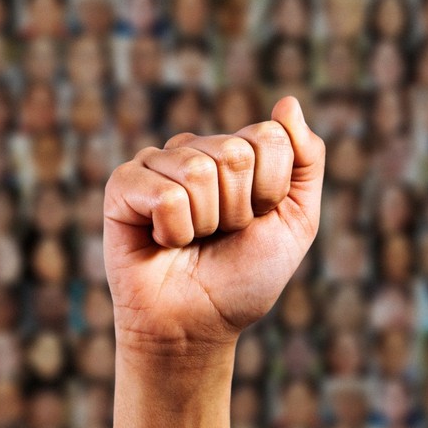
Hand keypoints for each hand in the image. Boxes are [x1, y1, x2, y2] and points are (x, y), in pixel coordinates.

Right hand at [103, 95, 325, 360]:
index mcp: (235, 151)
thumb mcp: (296, 220)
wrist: (198, 326)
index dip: (270, 191)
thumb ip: (306, 159)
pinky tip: (163, 242)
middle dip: (238, 210)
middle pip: (235, 153)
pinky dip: (174, 231)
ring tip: (191, 241)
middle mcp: (195, 150)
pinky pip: (163, 194)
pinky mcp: (122, 186)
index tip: (256, 222)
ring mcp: (156, 164)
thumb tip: (287, 102)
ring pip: (198, 171)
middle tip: (220, 235)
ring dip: (205, 223)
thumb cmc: (244, 277)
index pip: (269, 136)